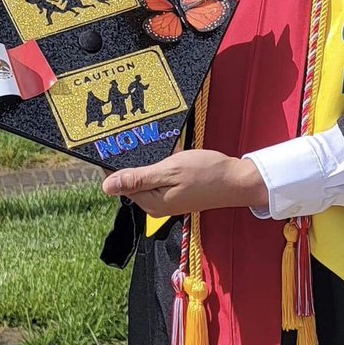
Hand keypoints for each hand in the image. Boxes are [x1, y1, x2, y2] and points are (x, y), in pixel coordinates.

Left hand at [101, 149, 267, 216]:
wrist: (237, 180)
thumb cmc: (207, 174)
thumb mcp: (170, 171)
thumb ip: (138, 178)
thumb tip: (106, 186)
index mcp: (151, 202)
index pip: (122, 183)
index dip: (116, 164)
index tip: (114, 145)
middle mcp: (156, 205)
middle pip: (134, 180)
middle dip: (136, 160)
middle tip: (141, 139)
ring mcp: (167, 200)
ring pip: (148, 176)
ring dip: (151, 160)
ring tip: (159, 145)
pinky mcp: (177, 193)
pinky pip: (161, 177)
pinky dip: (164, 164)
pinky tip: (173, 153)